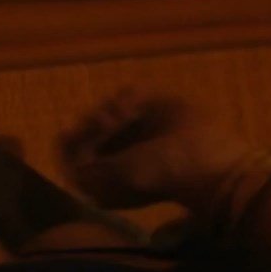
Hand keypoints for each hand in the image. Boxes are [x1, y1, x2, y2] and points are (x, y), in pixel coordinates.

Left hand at [58, 88, 254, 209]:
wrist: (206, 161)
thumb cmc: (160, 175)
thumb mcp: (114, 178)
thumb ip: (81, 166)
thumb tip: (63, 144)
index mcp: (104, 174)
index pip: (71, 151)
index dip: (73, 139)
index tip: (88, 135)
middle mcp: (115, 152)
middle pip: (84, 127)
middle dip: (94, 122)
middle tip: (112, 121)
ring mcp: (134, 129)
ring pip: (104, 108)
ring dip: (112, 106)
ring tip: (128, 112)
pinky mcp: (153, 109)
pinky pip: (128, 93)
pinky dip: (130, 94)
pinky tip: (138, 101)